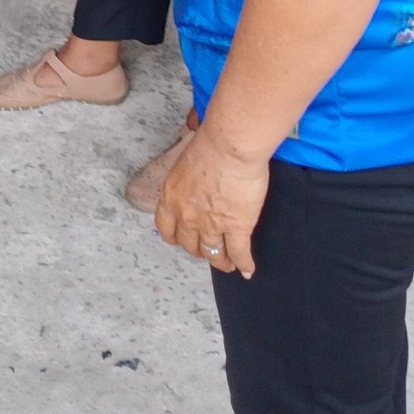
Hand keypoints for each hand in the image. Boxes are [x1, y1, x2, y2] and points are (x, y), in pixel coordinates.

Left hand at [155, 126, 269, 277]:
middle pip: (190, 245)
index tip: (182, 239)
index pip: (166, 228)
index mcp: (172, 197)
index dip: (175, 237)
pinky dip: (243, 264)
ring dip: (220, 261)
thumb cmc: (210, 144)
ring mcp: (212, 225)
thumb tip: (193, 169)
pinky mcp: (237, 228)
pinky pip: (239, 253)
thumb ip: (187, 175)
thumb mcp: (186, 160)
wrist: (230, 147)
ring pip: (213, 253)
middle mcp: (187, 216)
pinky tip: (247, 269)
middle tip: (207, 250)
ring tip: (227, 264)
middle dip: (198, 250)